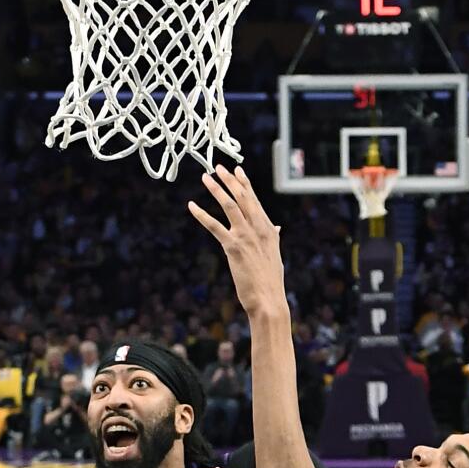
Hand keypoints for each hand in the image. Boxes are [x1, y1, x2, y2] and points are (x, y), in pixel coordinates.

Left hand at [189, 166, 287, 318]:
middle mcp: (259, 229)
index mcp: (269, 230)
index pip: (255, 201)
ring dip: (216, 189)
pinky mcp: (233, 247)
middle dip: (230, 180)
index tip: (237, 171)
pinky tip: (191, 206)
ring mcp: (246, 236)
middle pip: (243, 197)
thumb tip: (276, 228)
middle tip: (218, 167)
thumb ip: (273, 238)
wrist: (268, 300)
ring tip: (206, 178)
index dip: (245, 184)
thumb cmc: (270, 282)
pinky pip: (214, 226)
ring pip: (230, 205)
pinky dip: (201, 214)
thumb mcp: (274, 255)